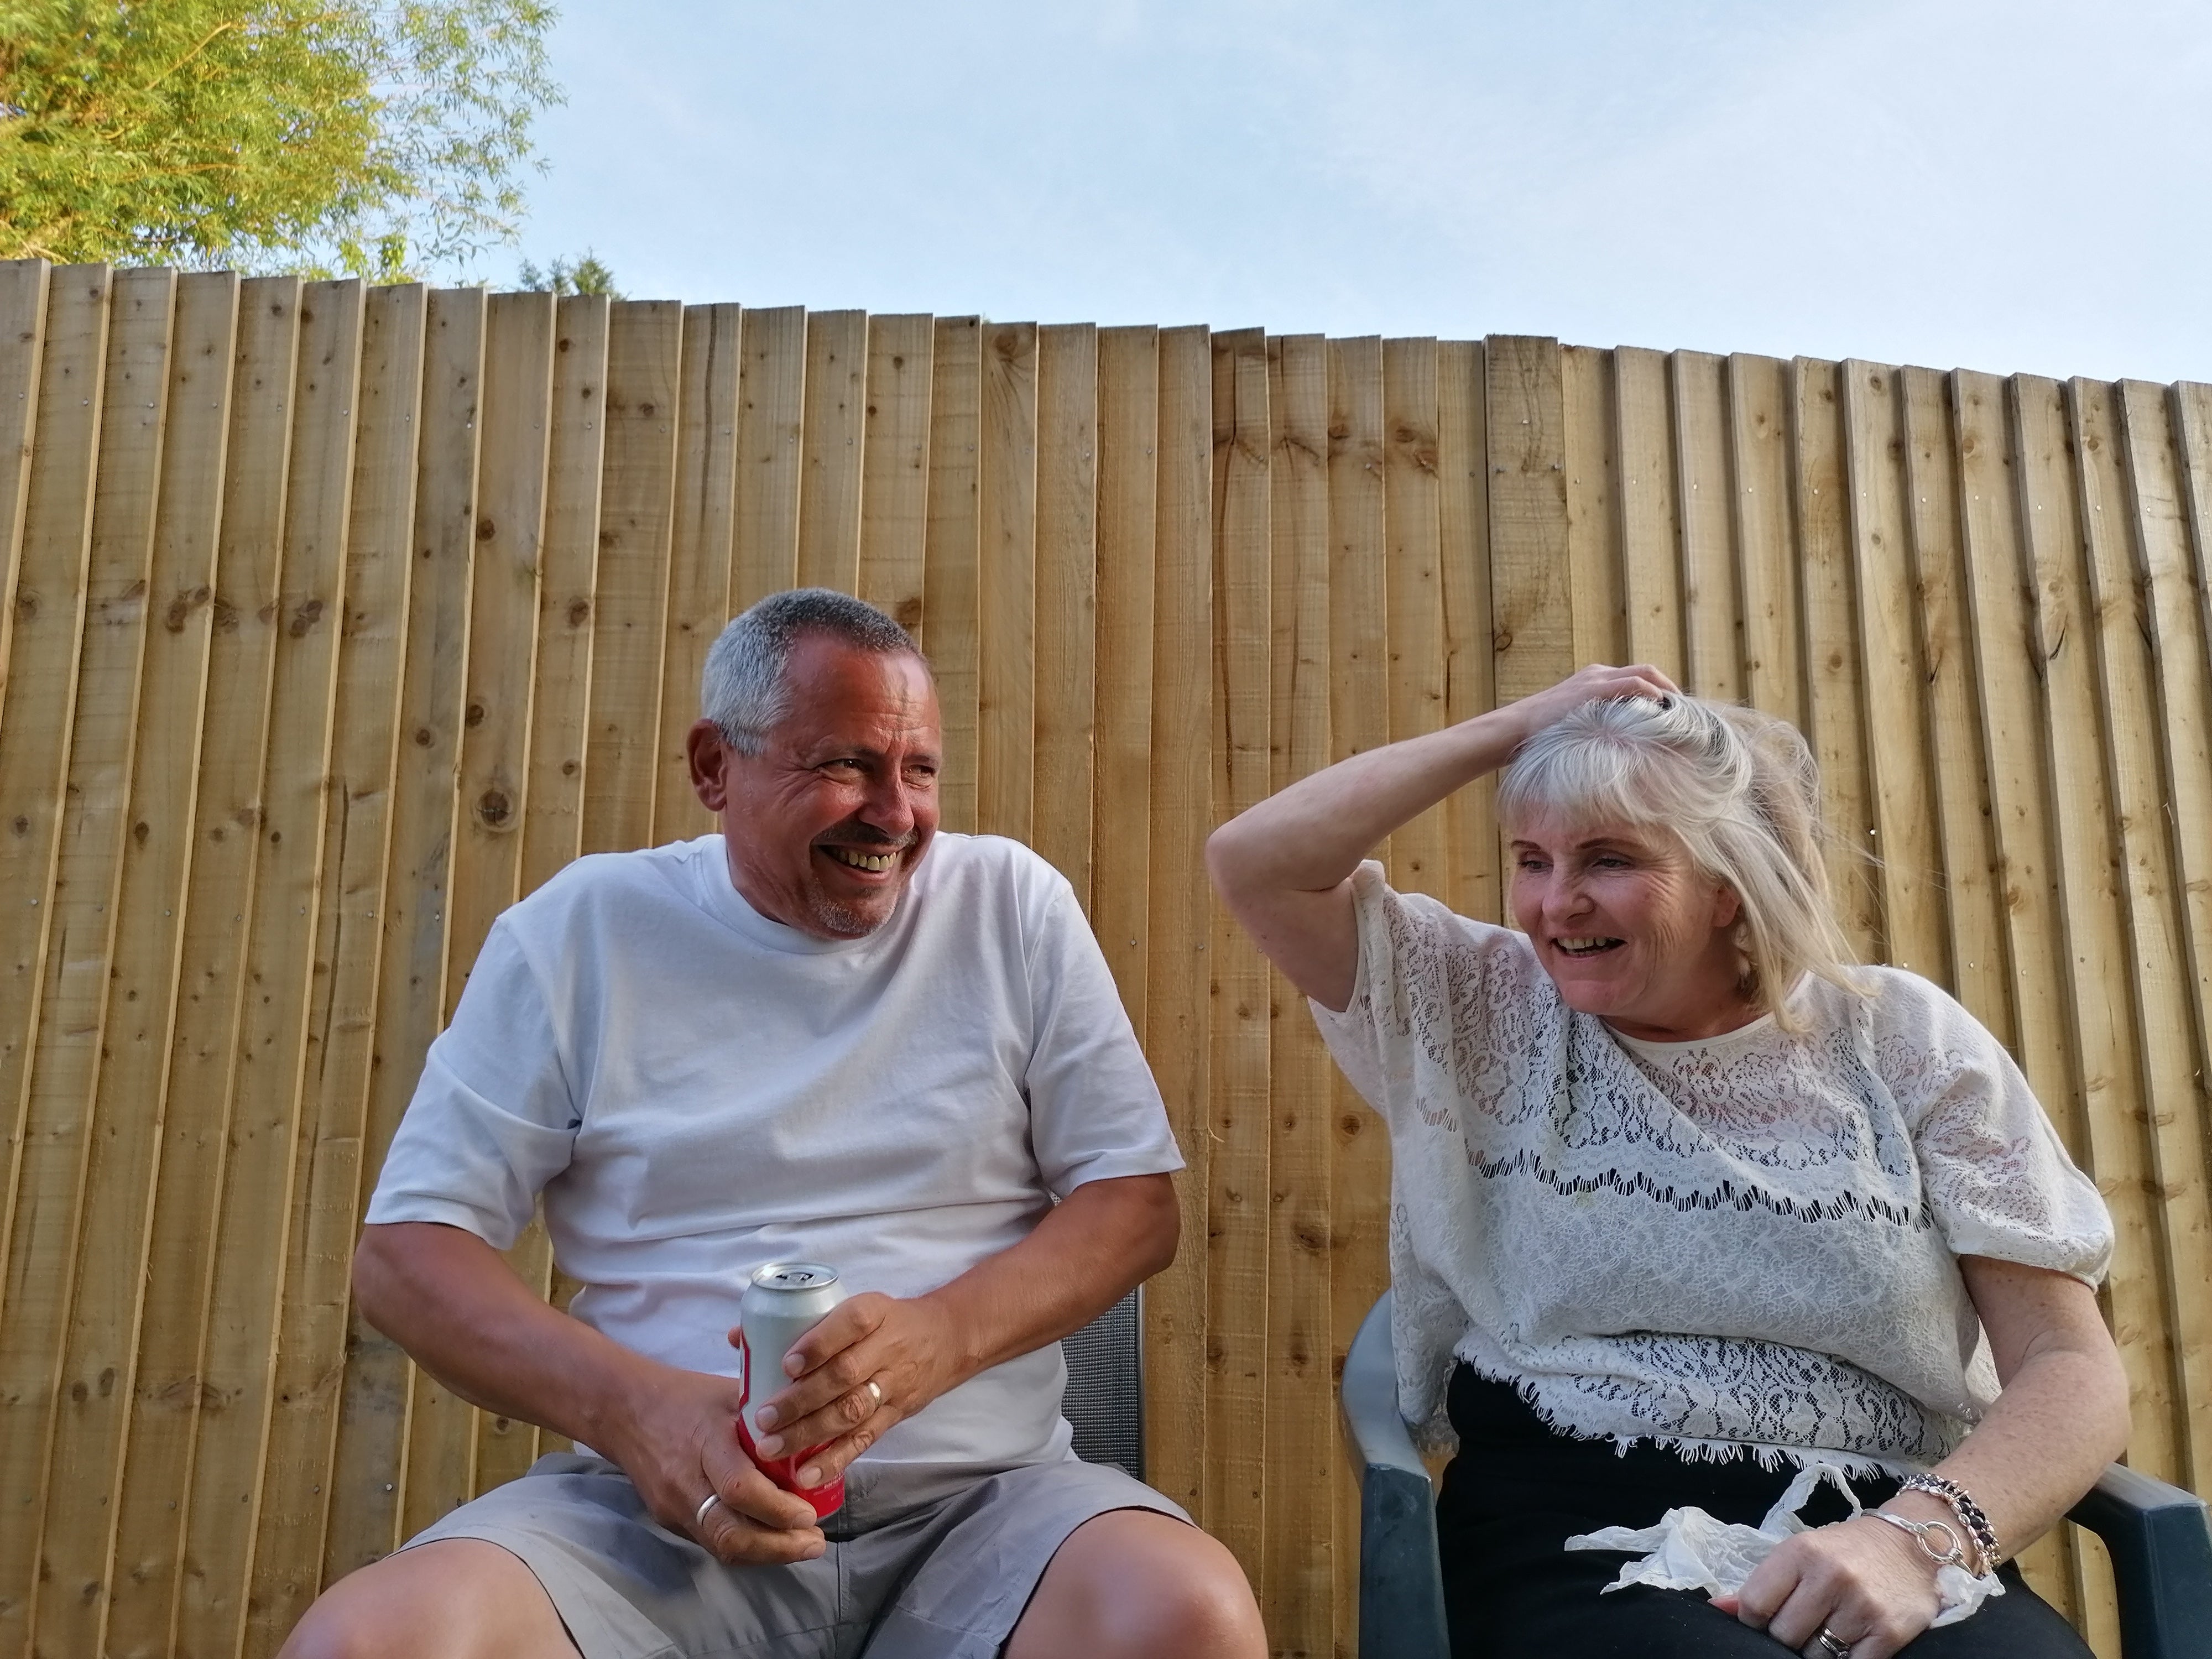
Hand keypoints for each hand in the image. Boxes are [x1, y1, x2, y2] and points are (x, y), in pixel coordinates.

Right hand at [594, 1356, 825, 1565]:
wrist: (625, 1412)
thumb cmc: (686, 1397)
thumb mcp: (730, 1395)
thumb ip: (769, 1418)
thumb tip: (818, 1435)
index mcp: (704, 1442)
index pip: (740, 1488)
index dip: (778, 1509)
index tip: (811, 1513)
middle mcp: (685, 1482)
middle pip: (730, 1532)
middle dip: (778, 1546)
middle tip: (815, 1541)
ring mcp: (673, 1506)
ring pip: (721, 1546)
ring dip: (766, 1553)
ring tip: (802, 1546)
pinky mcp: (668, 1519)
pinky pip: (710, 1542)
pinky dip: (745, 1547)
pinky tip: (771, 1541)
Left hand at [744, 1291, 965, 1486]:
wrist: (944, 1339)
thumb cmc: (883, 1322)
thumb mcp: (853, 1307)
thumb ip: (798, 1322)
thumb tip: (736, 1337)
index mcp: (873, 1313)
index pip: (849, 1324)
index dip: (818, 1345)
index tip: (786, 1365)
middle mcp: (885, 1349)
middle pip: (845, 1376)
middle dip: (801, 1400)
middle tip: (764, 1418)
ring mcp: (892, 1385)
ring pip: (852, 1411)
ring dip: (810, 1433)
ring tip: (772, 1448)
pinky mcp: (894, 1415)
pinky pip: (864, 1440)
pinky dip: (835, 1460)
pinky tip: (807, 1476)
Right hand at [1493, 662, 1677, 751]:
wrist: (1516, 728)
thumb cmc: (1542, 734)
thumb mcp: (1578, 726)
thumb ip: (1599, 726)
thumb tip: (1621, 747)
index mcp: (1596, 680)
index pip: (1638, 678)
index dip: (1660, 692)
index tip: (1673, 712)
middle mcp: (1599, 673)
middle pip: (1647, 671)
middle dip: (1669, 688)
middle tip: (1684, 711)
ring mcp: (1596, 679)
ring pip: (1645, 673)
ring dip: (1666, 690)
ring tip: (1679, 711)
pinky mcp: (1593, 688)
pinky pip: (1634, 685)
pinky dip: (1652, 694)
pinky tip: (1662, 710)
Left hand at [1718, 1512, 1943, 1658]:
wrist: (1911, 1546)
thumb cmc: (1846, 1552)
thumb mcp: (1799, 1554)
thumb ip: (1762, 1584)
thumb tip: (1718, 1609)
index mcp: (1800, 1553)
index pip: (1754, 1604)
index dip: (1753, 1622)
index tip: (1762, 1623)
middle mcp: (1830, 1577)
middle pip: (1784, 1635)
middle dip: (1787, 1640)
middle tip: (1801, 1629)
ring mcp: (1861, 1606)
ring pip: (1816, 1656)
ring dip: (1816, 1653)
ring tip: (1826, 1634)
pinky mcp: (1889, 1633)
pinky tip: (1849, 1645)